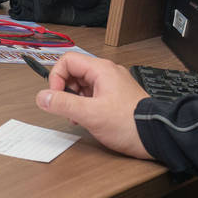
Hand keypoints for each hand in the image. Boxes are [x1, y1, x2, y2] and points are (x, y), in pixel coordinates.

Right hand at [35, 53, 152, 159]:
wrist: (155, 136)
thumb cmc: (130, 123)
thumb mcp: (90, 114)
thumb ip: (63, 105)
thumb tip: (42, 97)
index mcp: (101, 70)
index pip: (67, 61)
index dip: (56, 77)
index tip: (55, 96)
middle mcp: (107, 74)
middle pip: (74, 72)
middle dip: (64, 90)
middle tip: (65, 108)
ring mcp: (112, 85)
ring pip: (82, 85)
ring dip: (74, 100)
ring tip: (77, 116)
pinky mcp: (115, 98)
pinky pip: (93, 95)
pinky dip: (84, 105)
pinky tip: (86, 119)